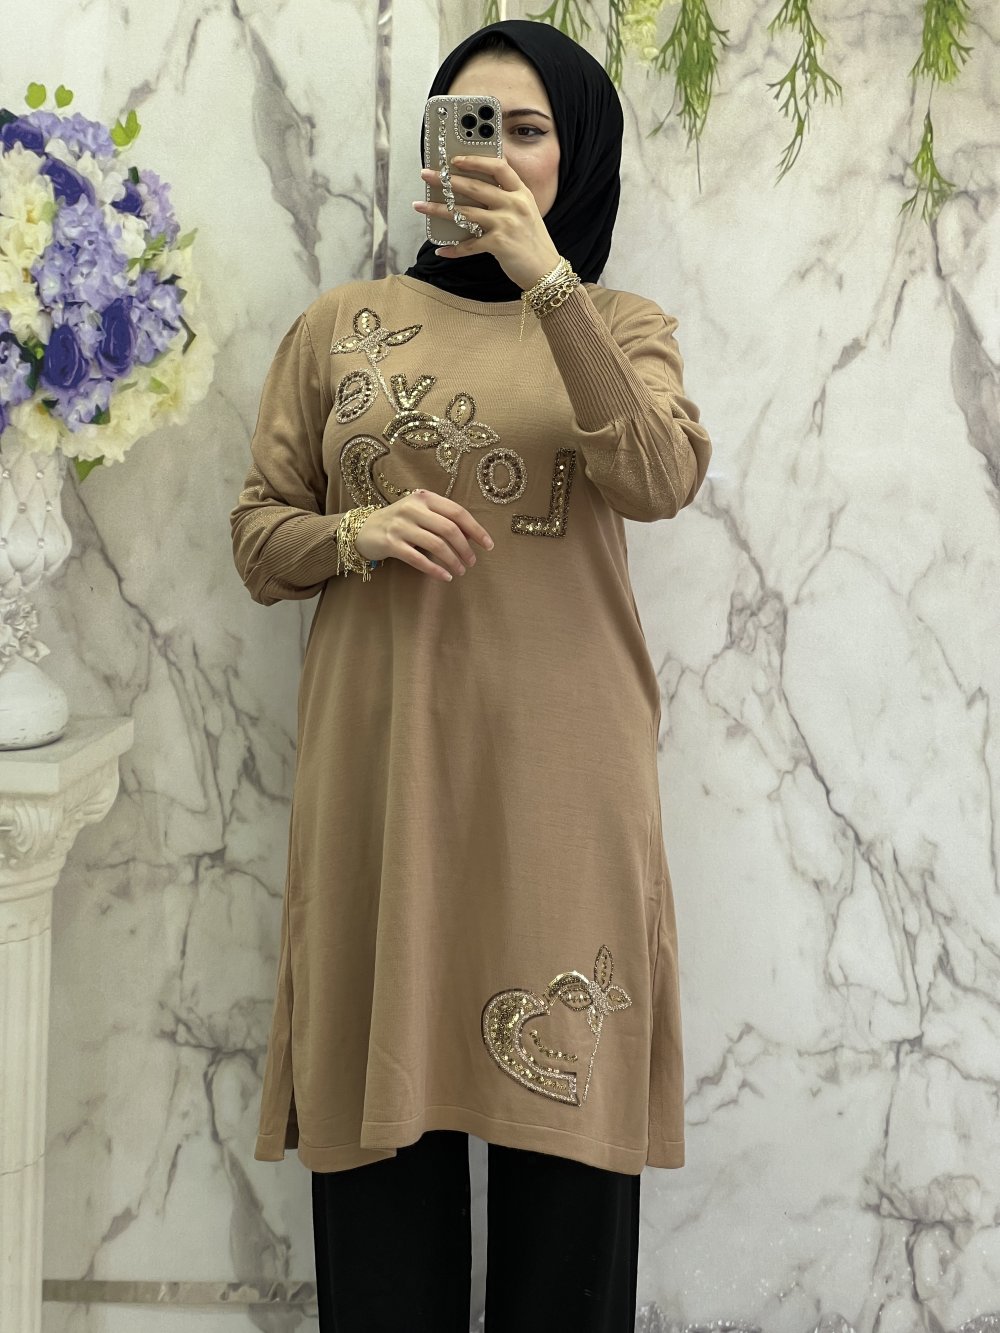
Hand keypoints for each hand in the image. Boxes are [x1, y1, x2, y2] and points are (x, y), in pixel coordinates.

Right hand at [353, 490, 493, 581]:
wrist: (364, 530)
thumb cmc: (400, 522)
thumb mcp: (421, 513)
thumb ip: (443, 519)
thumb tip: (473, 536)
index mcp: (425, 498)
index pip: (457, 512)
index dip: (476, 529)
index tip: (488, 545)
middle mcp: (412, 509)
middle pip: (449, 529)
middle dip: (465, 548)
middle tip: (472, 562)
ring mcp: (400, 526)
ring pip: (436, 545)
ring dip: (453, 561)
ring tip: (460, 571)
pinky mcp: (390, 543)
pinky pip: (418, 559)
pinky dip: (435, 570)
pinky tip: (445, 577)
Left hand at [413, 155, 561, 292]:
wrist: (546, 271)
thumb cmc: (533, 242)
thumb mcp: (526, 212)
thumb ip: (507, 199)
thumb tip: (474, 192)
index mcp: (521, 193)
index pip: (498, 166)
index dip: (475, 160)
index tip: (455, 160)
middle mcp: (514, 204)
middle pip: (474, 186)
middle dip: (446, 180)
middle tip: (427, 175)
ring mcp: (506, 224)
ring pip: (465, 212)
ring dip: (439, 209)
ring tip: (420, 205)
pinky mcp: (499, 244)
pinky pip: (469, 245)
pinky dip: (454, 249)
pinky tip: (441, 250)